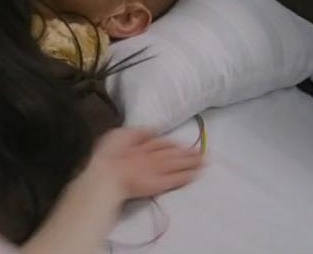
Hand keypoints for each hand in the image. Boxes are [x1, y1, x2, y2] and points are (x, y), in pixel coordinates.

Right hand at [85, 127, 203, 199]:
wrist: (108, 174)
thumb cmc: (108, 155)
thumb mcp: (119, 134)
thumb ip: (138, 132)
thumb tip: (155, 129)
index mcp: (143, 145)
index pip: (162, 144)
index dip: (173, 144)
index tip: (183, 145)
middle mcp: (153, 156)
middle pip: (174, 153)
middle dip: (189, 153)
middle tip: (203, 153)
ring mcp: (158, 169)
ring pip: (178, 164)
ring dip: (192, 163)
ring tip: (204, 162)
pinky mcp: (161, 183)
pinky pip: (177, 178)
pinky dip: (187, 176)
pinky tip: (196, 175)